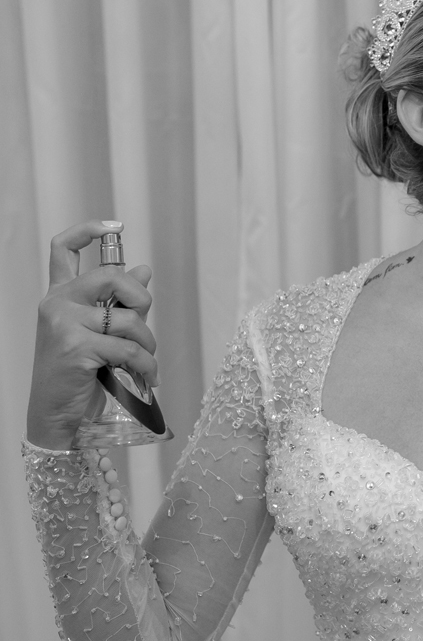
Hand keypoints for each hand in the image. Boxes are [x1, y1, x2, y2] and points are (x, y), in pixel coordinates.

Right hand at [26, 221, 158, 450]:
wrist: (57, 414)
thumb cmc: (79, 373)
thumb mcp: (99, 333)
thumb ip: (119, 303)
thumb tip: (144, 269)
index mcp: (60, 296)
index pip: (62, 249)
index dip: (87, 230)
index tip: (113, 227)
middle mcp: (56, 304)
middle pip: (109, 276)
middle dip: (139, 297)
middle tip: (144, 320)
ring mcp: (63, 324)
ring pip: (127, 318)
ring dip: (148, 342)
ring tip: (145, 360)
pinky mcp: (75, 347)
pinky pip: (129, 348)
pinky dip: (147, 364)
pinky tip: (148, 376)